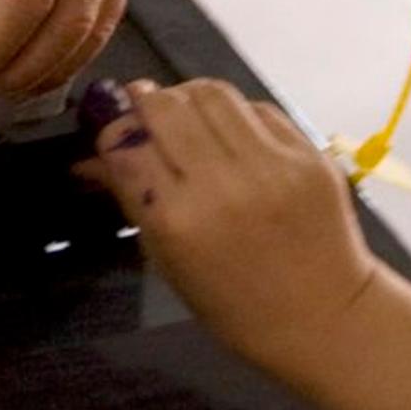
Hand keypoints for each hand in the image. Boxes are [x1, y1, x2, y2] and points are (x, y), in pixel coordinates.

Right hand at [82, 79, 382, 379]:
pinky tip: (232, 134)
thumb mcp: (167, 260)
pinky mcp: (307, 152)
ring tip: (188, 116)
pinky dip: (233, 114)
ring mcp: (271, 164)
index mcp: (178, 220)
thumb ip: (130, 199)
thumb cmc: (233, 304)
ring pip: (211, 93)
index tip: (116, 137)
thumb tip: (88, 159)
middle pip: (165, 106)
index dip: (113, 133)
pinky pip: (256, 108)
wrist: (323, 316)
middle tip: (146, 114)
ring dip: (188, 97)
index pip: (126, 144)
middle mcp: (222, 183)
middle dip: (146, 104)